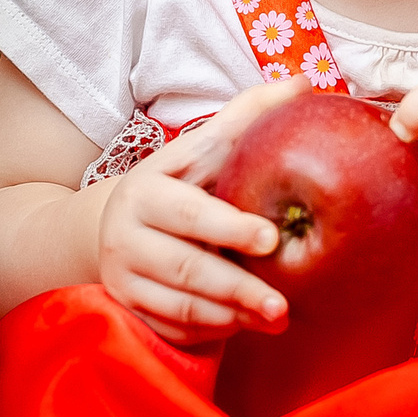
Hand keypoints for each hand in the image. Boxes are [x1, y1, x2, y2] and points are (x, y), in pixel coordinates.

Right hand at [97, 76, 310, 344]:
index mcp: (147, 190)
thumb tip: (304, 83)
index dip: (229, 227)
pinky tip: (243, 328)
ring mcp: (123, 278)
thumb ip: (247, 117)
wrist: (113, 225)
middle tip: (283, 306)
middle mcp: (126, 235)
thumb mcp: (201, 148)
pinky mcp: (128, 310)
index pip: (189, 212)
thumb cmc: (178, 184)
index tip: (271, 240)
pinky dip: (210, 333)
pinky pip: (172, 329)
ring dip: (231, 317)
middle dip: (238, 288)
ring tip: (276, 319)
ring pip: (179, 306)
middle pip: (186, 268)